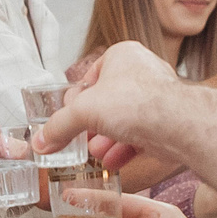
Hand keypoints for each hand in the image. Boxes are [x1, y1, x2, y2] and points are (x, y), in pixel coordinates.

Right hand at [38, 42, 188, 172]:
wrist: (176, 124)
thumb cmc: (135, 102)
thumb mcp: (82, 112)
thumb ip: (59, 126)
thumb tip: (41, 141)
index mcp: (122, 55)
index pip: (91, 76)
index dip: (76, 99)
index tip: (67, 117)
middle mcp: (142, 72)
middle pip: (108, 100)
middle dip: (92, 124)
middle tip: (80, 139)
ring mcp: (157, 97)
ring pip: (125, 119)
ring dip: (107, 139)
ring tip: (94, 153)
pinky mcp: (167, 120)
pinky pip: (141, 134)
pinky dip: (125, 148)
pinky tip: (112, 162)